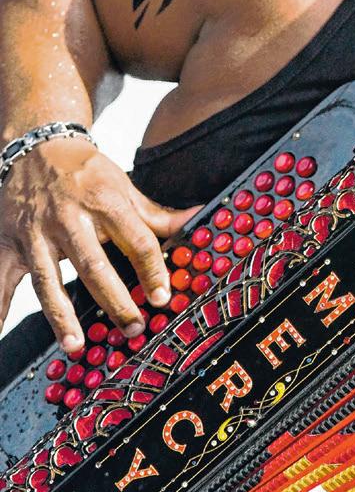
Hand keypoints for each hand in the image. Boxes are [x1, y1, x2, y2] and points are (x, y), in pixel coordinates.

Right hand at [0, 136, 198, 351]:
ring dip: (61, 315)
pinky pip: (1, 279)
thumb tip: (199, 220)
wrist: (37, 148)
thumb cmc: (87, 173)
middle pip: (94, 265)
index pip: (136, 241)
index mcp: (104, 202)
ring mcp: (34, 232)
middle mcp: (68, 218)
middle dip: (114, 301)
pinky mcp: (8, 242)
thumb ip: (158, 215)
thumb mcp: (125, 187)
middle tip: (133, 328)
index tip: (162, 297)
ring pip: (47, 279)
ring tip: (76, 343)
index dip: (153, 270)